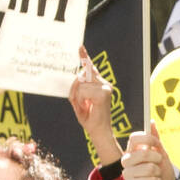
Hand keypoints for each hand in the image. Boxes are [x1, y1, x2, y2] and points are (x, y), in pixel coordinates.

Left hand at [70, 47, 119, 165]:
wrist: (98, 131)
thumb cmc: (90, 118)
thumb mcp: (79, 101)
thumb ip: (77, 89)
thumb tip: (76, 78)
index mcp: (99, 84)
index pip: (90, 68)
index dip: (85, 57)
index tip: (80, 47)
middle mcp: (104, 84)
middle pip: (82, 75)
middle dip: (75, 89)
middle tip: (80, 103)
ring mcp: (105, 87)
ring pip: (81, 84)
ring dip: (78, 97)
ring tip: (85, 106)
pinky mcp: (104, 92)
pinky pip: (83, 90)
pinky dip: (80, 99)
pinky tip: (87, 106)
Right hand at [122, 125, 175, 179]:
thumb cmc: (163, 176)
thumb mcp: (162, 156)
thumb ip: (156, 141)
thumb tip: (151, 122)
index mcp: (135, 151)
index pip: (133, 138)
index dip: (147, 139)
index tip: (157, 143)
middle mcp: (128, 161)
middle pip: (139, 153)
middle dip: (154, 158)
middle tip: (159, 163)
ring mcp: (127, 174)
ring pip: (143, 168)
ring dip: (155, 172)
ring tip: (157, 176)